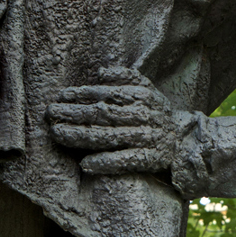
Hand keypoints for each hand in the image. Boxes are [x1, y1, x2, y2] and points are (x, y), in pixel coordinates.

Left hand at [47, 68, 185, 176]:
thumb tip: (100, 72)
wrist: (184, 141)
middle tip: (50, 113)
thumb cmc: (158, 113)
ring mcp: (145, 139)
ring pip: (107, 137)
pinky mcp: (149, 159)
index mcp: (141, 97)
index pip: (106, 94)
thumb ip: (126, 77)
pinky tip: (85, 164)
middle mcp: (143, 116)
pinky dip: (105, 163)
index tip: (61, 96)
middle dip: (73, 113)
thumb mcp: (147, 89)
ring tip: (57, 133)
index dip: (82, 95)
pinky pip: (124, 161)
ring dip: (80, 136)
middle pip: (102, 115)